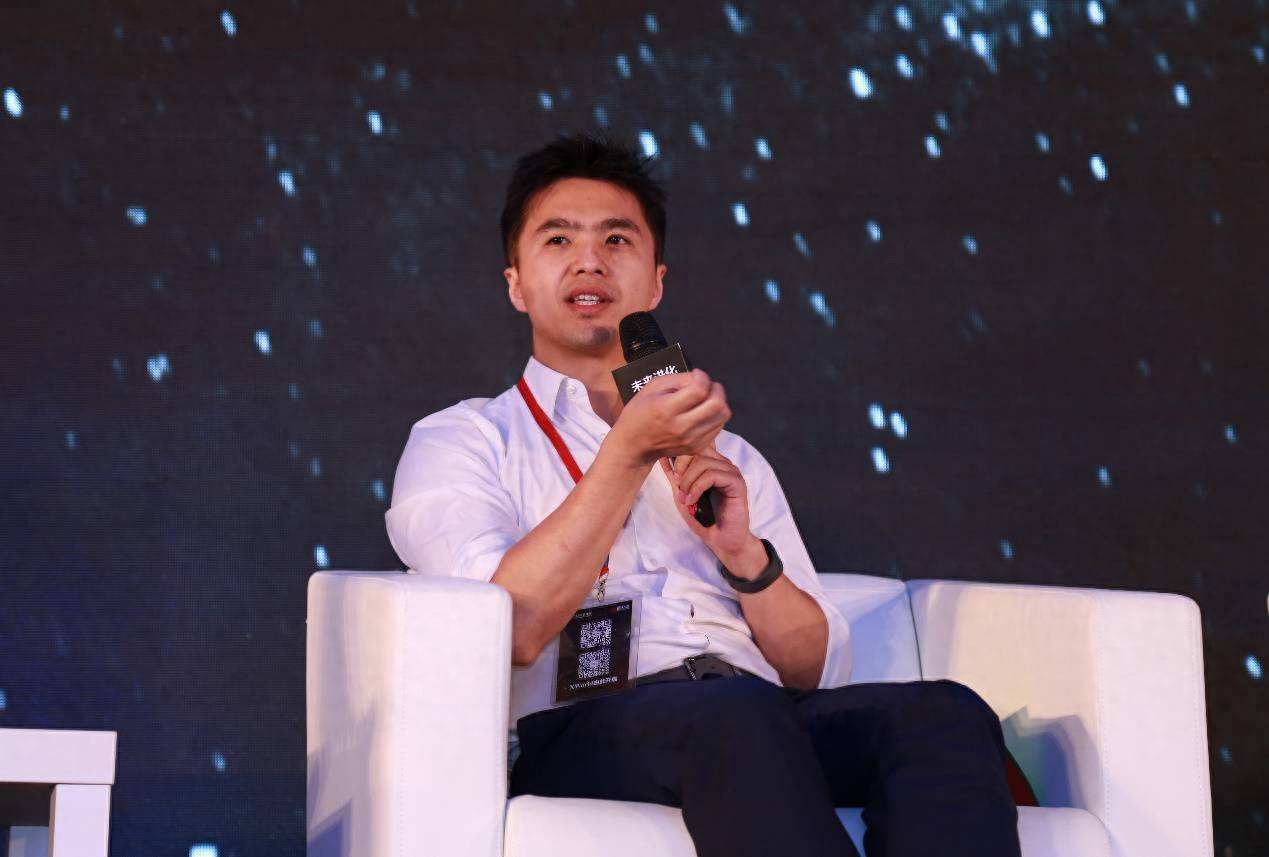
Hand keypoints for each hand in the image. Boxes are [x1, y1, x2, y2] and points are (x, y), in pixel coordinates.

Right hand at [608, 369, 730, 466]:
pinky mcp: (697, 447)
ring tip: (707, 398)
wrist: (634, 446)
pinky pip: (718, 427)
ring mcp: (691, 440)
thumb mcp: (652, 387)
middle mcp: (681, 427)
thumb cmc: (639, 413)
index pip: (699, 390)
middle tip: (708, 385)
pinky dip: (715, 416)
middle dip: (716, 389)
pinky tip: (703, 412)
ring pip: (722, 416)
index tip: (696, 375)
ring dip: (719, 402)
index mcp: (666, 409)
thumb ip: (678, 379)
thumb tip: (700, 378)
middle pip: (717, 404)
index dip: (702, 377)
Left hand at [659, 442, 765, 576]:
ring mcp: (731, 472)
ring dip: (688, 481)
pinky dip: (697, 488)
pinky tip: (692, 500)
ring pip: (703, 462)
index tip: (673, 479)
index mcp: (712, 463)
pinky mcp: (737, 483)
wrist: (721, 540)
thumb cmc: (704, 518)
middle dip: (681, 468)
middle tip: (678, 488)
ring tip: (685, 498)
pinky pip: (712, 475)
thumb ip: (674, 476)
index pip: (694, 445)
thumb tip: (661, 457)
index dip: (679, 458)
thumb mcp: (682, 494)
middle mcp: (723, 463)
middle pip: (697, 449)